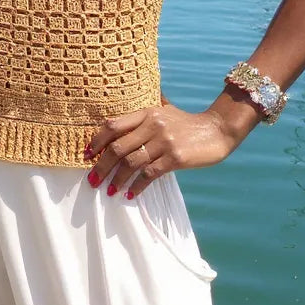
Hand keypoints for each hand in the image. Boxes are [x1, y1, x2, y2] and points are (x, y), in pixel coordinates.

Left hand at [84, 103, 245, 198]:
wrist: (217, 130)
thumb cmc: (187, 123)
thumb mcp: (165, 110)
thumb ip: (145, 113)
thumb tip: (118, 119)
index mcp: (146, 112)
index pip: (113, 125)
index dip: (96, 141)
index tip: (87, 155)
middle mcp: (152, 125)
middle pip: (117, 147)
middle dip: (101, 166)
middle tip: (92, 180)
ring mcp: (164, 141)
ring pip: (131, 163)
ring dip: (117, 179)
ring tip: (109, 190)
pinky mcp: (176, 157)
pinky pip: (149, 174)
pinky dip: (137, 186)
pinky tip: (130, 194)